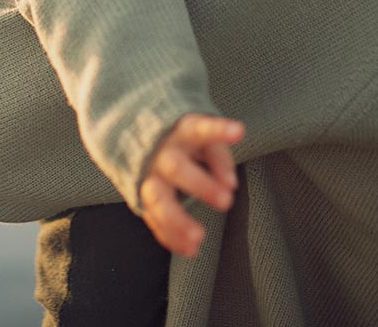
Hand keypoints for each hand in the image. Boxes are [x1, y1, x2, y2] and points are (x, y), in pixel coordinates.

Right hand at [139, 113, 244, 257]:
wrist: (139, 138)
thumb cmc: (183, 139)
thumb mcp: (203, 137)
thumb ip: (220, 158)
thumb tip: (230, 186)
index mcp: (180, 131)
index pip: (200, 128)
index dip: (218, 130)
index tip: (238, 131)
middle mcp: (161, 152)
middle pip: (176, 168)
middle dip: (201, 185)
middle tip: (227, 201)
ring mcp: (147, 175)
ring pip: (157, 199)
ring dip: (177, 221)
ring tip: (199, 240)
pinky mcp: (140, 196)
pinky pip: (153, 219)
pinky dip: (171, 237)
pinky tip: (190, 249)